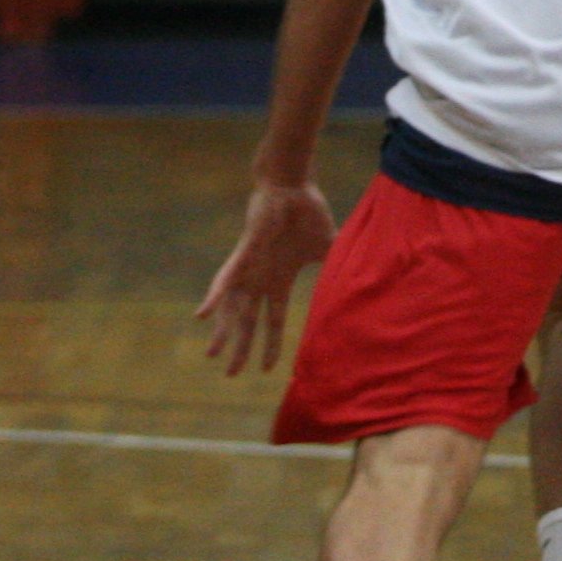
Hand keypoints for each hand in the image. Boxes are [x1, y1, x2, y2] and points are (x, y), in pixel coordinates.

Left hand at [197, 181, 337, 375]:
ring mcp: (250, 267)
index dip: (270, 344)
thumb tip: (359, 286)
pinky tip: (202, 315)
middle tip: (232, 375)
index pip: (273, 319)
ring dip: (223, 331)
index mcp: (279, 279)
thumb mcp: (327, 247)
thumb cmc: (308, 212)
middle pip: (248, 321)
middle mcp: (260, 278)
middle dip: (241, 348)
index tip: (267, 370)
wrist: (293, 185)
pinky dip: (214, 297)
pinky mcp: (244, 252)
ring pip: (232, 306)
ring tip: (211, 355)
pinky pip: (225, 279)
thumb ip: (335, 267)